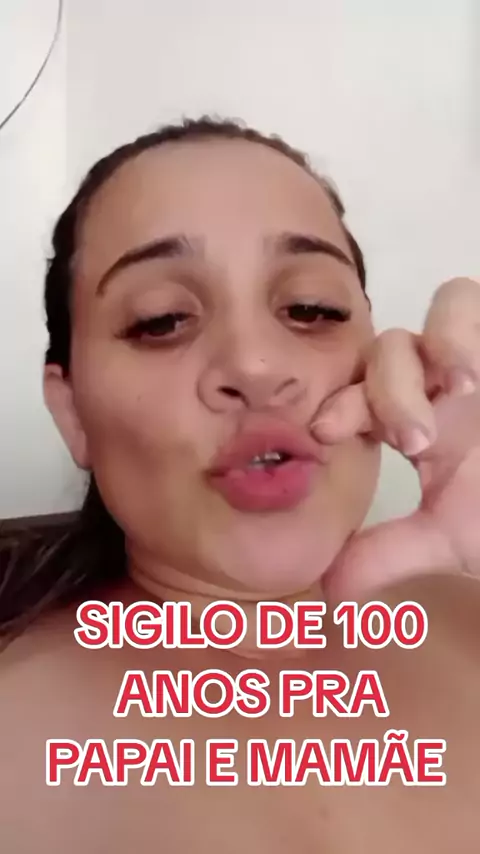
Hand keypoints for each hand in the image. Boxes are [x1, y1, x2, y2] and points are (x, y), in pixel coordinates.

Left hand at [311, 278, 479, 600]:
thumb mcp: (449, 538)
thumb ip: (387, 553)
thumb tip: (326, 587)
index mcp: (418, 417)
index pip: (363, 391)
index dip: (341, 403)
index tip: (325, 433)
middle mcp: (449, 378)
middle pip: (394, 348)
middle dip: (392, 387)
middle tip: (414, 442)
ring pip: (452, 301)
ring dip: (446, 339)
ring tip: (464, 385)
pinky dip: (475, 324)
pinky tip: (478, 371)